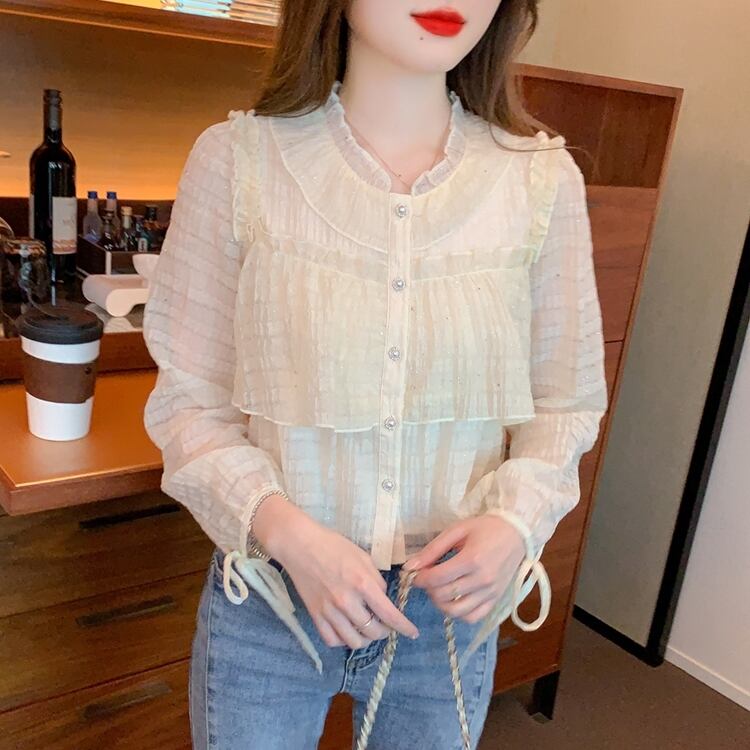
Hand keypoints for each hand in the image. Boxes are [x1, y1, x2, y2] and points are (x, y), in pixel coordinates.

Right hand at [253, 494, 419, 648]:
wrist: (300, 545)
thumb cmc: (333, 545)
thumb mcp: (362, 556)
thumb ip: (376, 579)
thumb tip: (383, 597)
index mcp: (363, 583)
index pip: (389, 614)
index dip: (404, 627)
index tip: (412, 633)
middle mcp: (347, 601)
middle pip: (373, 631)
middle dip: (385, 632)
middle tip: (387, 626)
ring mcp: (329, 611)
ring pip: (354, 641)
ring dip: (366, 639)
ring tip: (368, 630)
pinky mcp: (315, 615)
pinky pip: (332, 640)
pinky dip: (343, 640)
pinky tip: (347, 631)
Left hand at [404, 516, 525, 623]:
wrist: (517, 533)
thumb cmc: (486, 528)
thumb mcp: (457, 530)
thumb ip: (433, 549)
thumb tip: (410, 566)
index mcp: (472, 559)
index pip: (437, 578)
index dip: (419, 578)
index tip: (414, 574)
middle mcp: (482, 580)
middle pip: (444, 595)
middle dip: (428, 589)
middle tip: (427, 578)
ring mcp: (490, 593)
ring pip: (457, 611)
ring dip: (440, 604)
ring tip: (438, 590)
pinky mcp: (496, 600)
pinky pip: (473, 617)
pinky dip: (459, 613)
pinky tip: (454, 600)